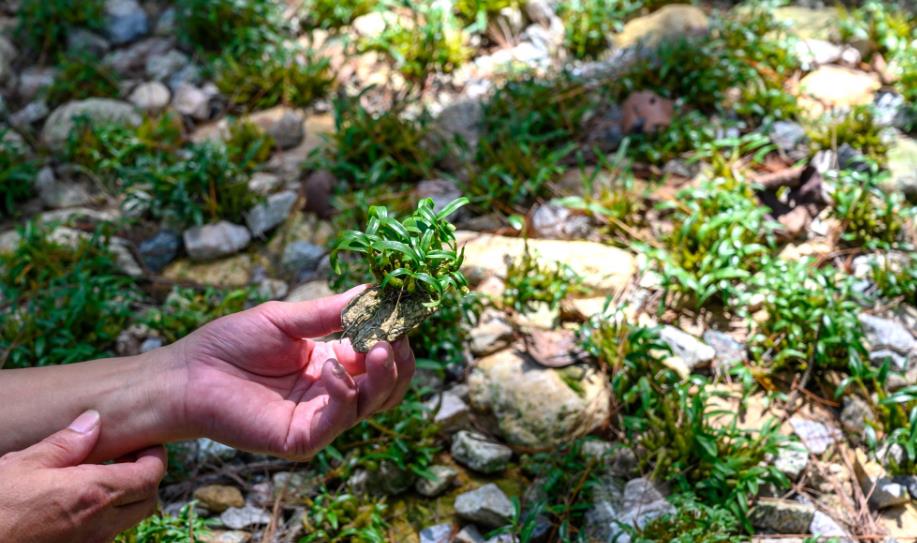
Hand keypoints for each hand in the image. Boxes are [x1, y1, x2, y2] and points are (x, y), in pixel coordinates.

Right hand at [0, 410, 165, 542]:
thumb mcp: (24, 465)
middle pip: (148, 500)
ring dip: (126, 498)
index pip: (151, 476)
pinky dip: (105, 517)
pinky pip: (106, 535)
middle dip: (146, 477)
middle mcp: (99, 525)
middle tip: (126, 458)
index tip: (147, 444)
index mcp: (94, 494)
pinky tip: (81, 503)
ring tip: (101, 478)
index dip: (156, 457)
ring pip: (128, 520)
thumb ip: (66, 443)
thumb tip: (94, 421)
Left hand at [168, 286, 415, 459]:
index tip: (401, 311)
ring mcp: (321, 417)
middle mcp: (332, 392)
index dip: (394, 335)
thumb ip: (330, 312)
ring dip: (383, 374)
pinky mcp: (304, 438)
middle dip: (399, 359)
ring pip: (373, 403)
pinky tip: (332, 370)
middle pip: (387, 384)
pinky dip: (346, 393)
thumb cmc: (229, 344)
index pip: (378, 354)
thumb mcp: (285, 319)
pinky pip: (341, 419)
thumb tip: (374, 291)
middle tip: (397, 335)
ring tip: (378, 348)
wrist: (187, 376)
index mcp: (331, 362)